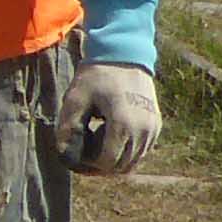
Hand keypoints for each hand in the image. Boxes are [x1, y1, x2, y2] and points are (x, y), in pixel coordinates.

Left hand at [60, 63, 158, 178]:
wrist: (123, 54)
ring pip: (133, 162)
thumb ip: (68, 130)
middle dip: (100, 163)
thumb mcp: (75, 100)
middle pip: (121, 167)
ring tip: (97, 135)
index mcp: (123, 124)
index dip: (88, 162)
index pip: (106, 162)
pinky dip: (126, 150)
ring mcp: (153, 129)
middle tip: (85, 144)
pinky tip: (110, 131)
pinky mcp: (156, 125)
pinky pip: (141, 150)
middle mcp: (143, 130)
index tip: (78, 146)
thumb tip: (65, 158)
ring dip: (114, 157)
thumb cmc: (96, 76)